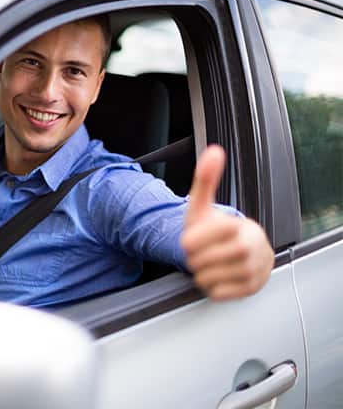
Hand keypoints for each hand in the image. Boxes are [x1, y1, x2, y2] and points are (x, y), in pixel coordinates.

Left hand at [181, 145, 273, 300]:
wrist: (242, 250)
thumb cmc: (218, 229)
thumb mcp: (205, 205)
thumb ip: (205, 179)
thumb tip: (214, 152)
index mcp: (238, 227)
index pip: (192, 242)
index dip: (189, 242)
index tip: (197, 237)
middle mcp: (251, 248)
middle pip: (199, 262)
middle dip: (195, 258)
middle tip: (204, 251)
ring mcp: (254, 270)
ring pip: (207, 279)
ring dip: (202, 273)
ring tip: (212, 262)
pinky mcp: (252, 288)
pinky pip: (218, 293)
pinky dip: (212, 287)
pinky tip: (220, 275)